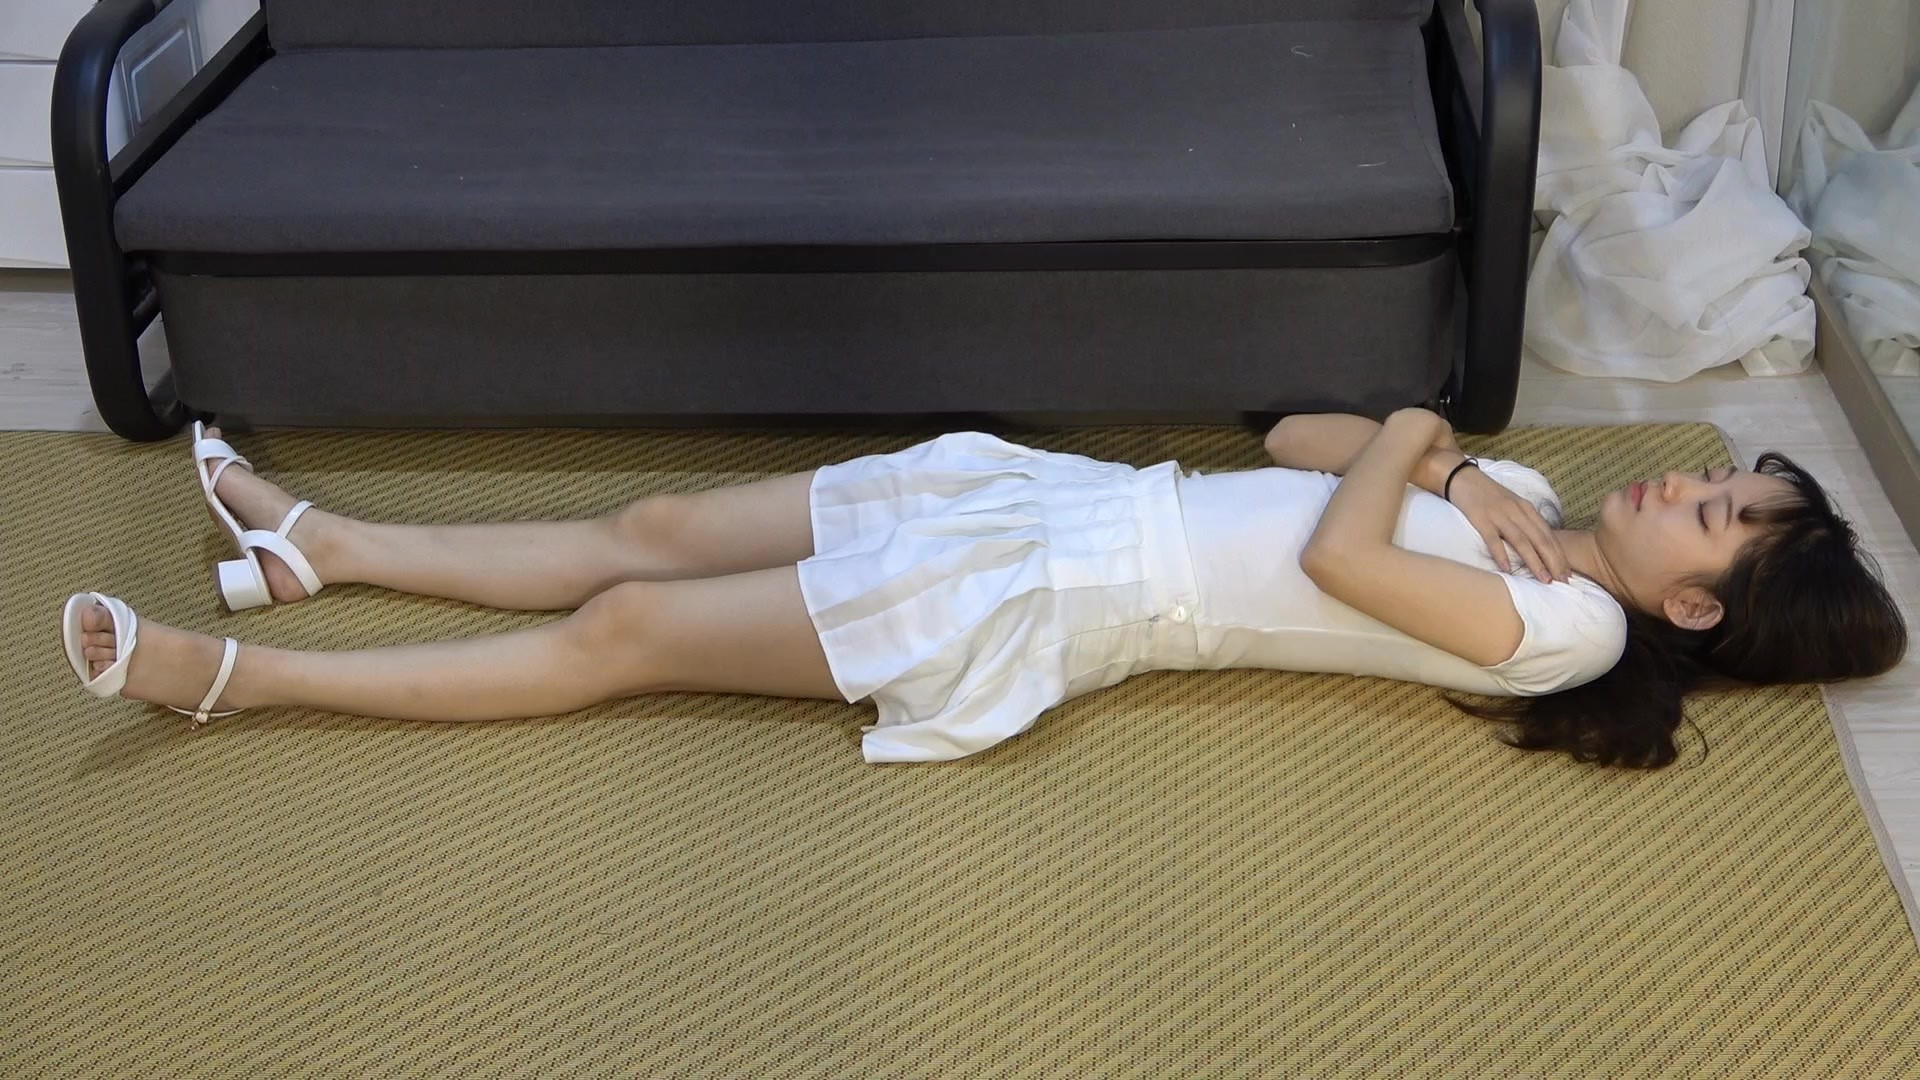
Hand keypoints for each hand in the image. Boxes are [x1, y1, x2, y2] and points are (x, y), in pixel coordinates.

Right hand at [1445, 467, 1570, 583]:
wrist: (1463, 477)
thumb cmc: (1488, 495)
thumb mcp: (1512, 505)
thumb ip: (1525, 522)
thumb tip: (1538, 546)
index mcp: (1527, 509)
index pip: (1549, 535)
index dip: (1560, 555)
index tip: (1568, 573)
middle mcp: (1517, 512)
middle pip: (1540, 540)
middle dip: (1554, 562)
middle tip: (1563, 581)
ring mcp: (1499, 515)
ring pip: (1522, 541)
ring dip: (1535, 562)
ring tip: (1543, 579)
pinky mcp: (1480, 519)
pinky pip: (1492, 539)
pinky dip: (1501, 554)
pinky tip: (1507, 569)